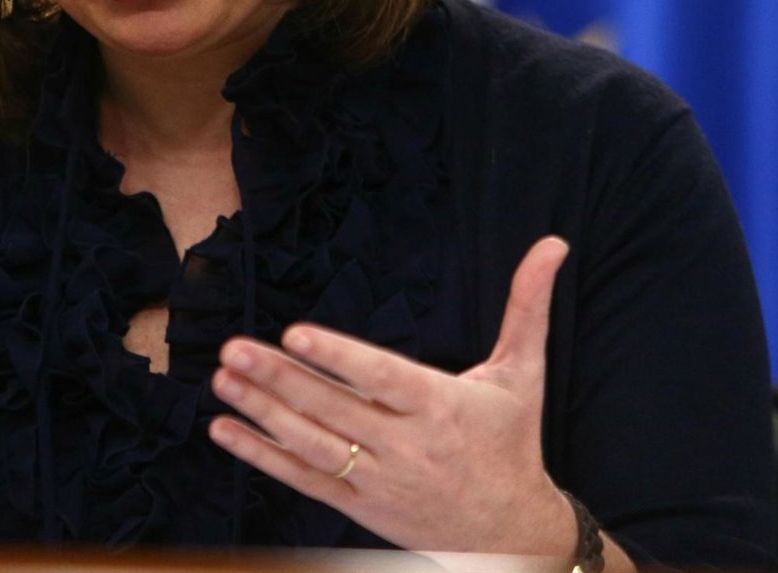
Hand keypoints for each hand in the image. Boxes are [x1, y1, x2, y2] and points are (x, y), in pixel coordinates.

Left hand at [208, 235, 575, 553]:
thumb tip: (553, 243)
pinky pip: (305, 480)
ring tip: (223, 379)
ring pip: (312, 446)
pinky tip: (225, 429)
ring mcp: (380, 482)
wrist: (516, 535)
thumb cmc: (513, 441)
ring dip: (262, 413)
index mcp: (443, 408)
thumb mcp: (522, 373)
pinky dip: (262, 456)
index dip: (338, 358)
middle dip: (280, 379)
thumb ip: (528, 306)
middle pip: (334, 411)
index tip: (295, 334)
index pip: (382, 379)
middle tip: (234, 349)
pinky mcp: (361, 508)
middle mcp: (408, 448)